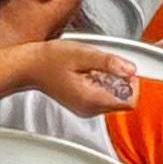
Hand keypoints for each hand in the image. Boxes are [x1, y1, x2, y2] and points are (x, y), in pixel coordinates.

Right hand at [18, 38, 142, 118]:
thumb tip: (130, 69)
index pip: (129, 102)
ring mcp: (85, 108)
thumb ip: (109, 63)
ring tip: (93, 68)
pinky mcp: (82, 103)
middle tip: (105, 65)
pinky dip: (101, 82)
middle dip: (121, 81)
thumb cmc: (50, 60)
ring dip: (110, 80)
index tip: (124, 69)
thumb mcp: (83, 54)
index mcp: (91, 99)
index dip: (132, 84)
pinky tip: (88, 72)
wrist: (30, 66)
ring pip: (113, 97)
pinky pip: (102, 95)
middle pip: (122, 100)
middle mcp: (89, 109)